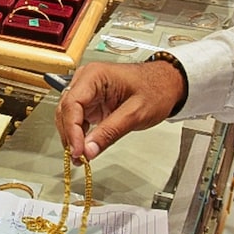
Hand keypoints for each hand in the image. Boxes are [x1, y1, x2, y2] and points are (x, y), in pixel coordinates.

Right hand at [55, 61, 185, 161]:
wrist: (167, 84)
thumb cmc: (155, 89)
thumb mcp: (135, 113)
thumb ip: (110, 132)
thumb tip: (89, 150)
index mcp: (94, 75)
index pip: (72, 104)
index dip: (72, 130)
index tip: (78, 151)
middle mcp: (86, 80)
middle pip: (66, 110)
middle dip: (70, 136)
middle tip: (78, 158)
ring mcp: (88, 90)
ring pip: (68, 115)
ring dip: (72, 136)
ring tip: (80, 157)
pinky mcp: (91, 101)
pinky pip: (78, 118)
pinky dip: (79, 134)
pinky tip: (84, 148)